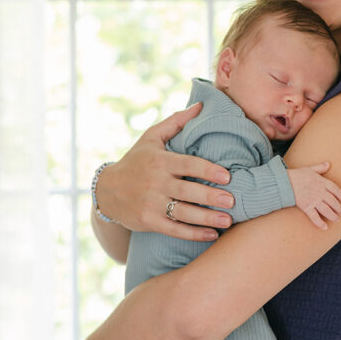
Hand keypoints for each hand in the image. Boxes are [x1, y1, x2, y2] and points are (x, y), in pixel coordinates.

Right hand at [94, 105, 234, 239]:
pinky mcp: (148, 221)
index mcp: (160, 161)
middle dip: (211, 197)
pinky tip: (211, 234)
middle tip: (233, 200)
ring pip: (183, 213)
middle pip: (187, 191)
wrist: (107, 190)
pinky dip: (193, 233)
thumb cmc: (136, 160)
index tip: (227, 176)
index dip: (208, 170)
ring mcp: (151, 204)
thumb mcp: (152, 137)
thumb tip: (202, 105)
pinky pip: (174, 229)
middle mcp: (155, 182)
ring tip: (228, 220)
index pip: (187, 165)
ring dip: (206, 218)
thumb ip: (177, 122)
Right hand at [287, 162, 340, 228]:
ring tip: (337, 220)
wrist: (285, 182)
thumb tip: (328, 164)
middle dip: (338, 208)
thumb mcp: (310, 169)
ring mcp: (314, 200)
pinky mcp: (307, 207)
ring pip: (327, 210)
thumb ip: (320, 167)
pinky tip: (325, 227)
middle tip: (340, 212)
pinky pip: (315, 217)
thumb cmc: (297, 175)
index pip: (336, 189)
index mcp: (322, 182)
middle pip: (333, 202)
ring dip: (333, 216)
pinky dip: (320, 223)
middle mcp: (320, 192)